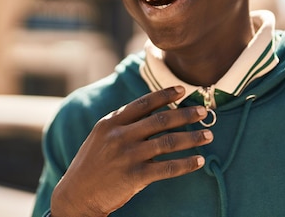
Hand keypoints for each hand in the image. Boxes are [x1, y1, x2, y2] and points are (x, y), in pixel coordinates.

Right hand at [50, 86, 212, 216]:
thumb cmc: (91, 164)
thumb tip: (151, 111)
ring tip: (208, 135)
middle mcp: (120, 136)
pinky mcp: (135, 176)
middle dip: (185, 114)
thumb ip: (122, 124)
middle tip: (203, 111)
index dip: (165, 95)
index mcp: (111, 122)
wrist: (76, 195)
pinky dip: (186, 164)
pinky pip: (167, 168)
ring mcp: (128, 156)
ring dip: (192, 137)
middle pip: (160, 120)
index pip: (143, 103)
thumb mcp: (100, 137)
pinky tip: (199, 160)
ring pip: (168, 142)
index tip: (183, 90)